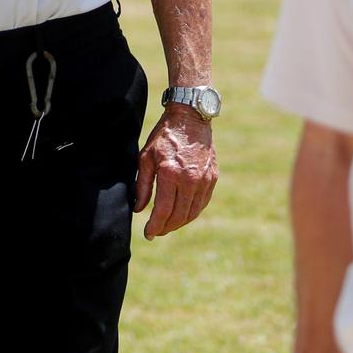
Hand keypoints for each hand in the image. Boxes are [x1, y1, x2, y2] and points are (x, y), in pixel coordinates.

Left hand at [134, 106, 216, 238]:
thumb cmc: (164, 136)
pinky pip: (202, 203)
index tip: (148, 233)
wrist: (190, 118)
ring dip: (179, 223)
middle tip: (156, 232)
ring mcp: (204, 180)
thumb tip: (139, 210)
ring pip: (192, 213)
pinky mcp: (212, 178)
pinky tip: (182, 214)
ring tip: (167, 225)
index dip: (155, 226)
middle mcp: (190, 180)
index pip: (163, 211)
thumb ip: (143, 185)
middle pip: (179, 216)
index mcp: (170, 174)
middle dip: (166, 228)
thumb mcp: (146, 157)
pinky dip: (191, 212)